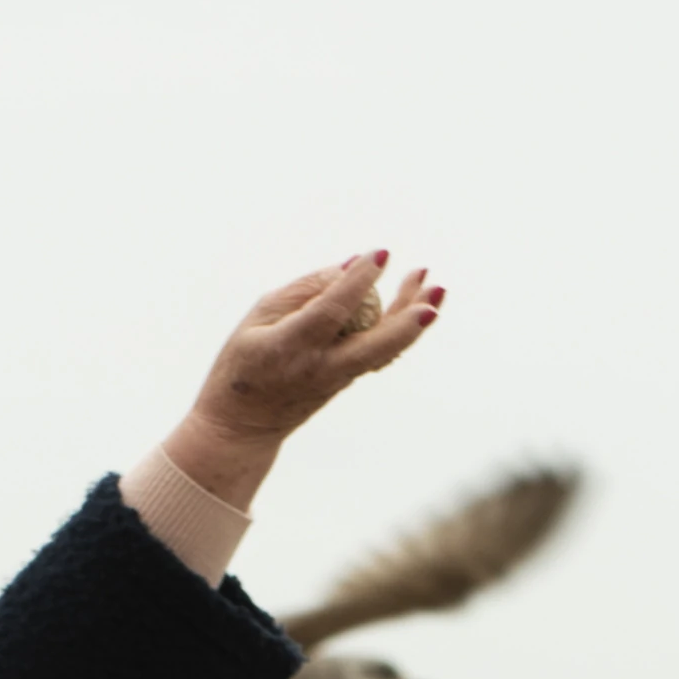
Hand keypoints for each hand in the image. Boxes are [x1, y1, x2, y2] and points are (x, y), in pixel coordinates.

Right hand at [158, 251, 448, 514]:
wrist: (244, 425)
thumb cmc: (243, 362)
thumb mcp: (258, 318)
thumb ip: (303, 290)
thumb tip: (352, 266)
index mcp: (291, 348)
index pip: (332, 311)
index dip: (358, 281)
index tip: (381, 254)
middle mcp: (322, 367)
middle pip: (376, 346)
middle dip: (408, 320)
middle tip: (434, 292)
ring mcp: (340, 377)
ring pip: (387, 350)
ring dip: (413, 319)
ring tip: (435, 286)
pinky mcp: (349, 379)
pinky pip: (381, 351)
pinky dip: (400, 327)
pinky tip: (415, 303)